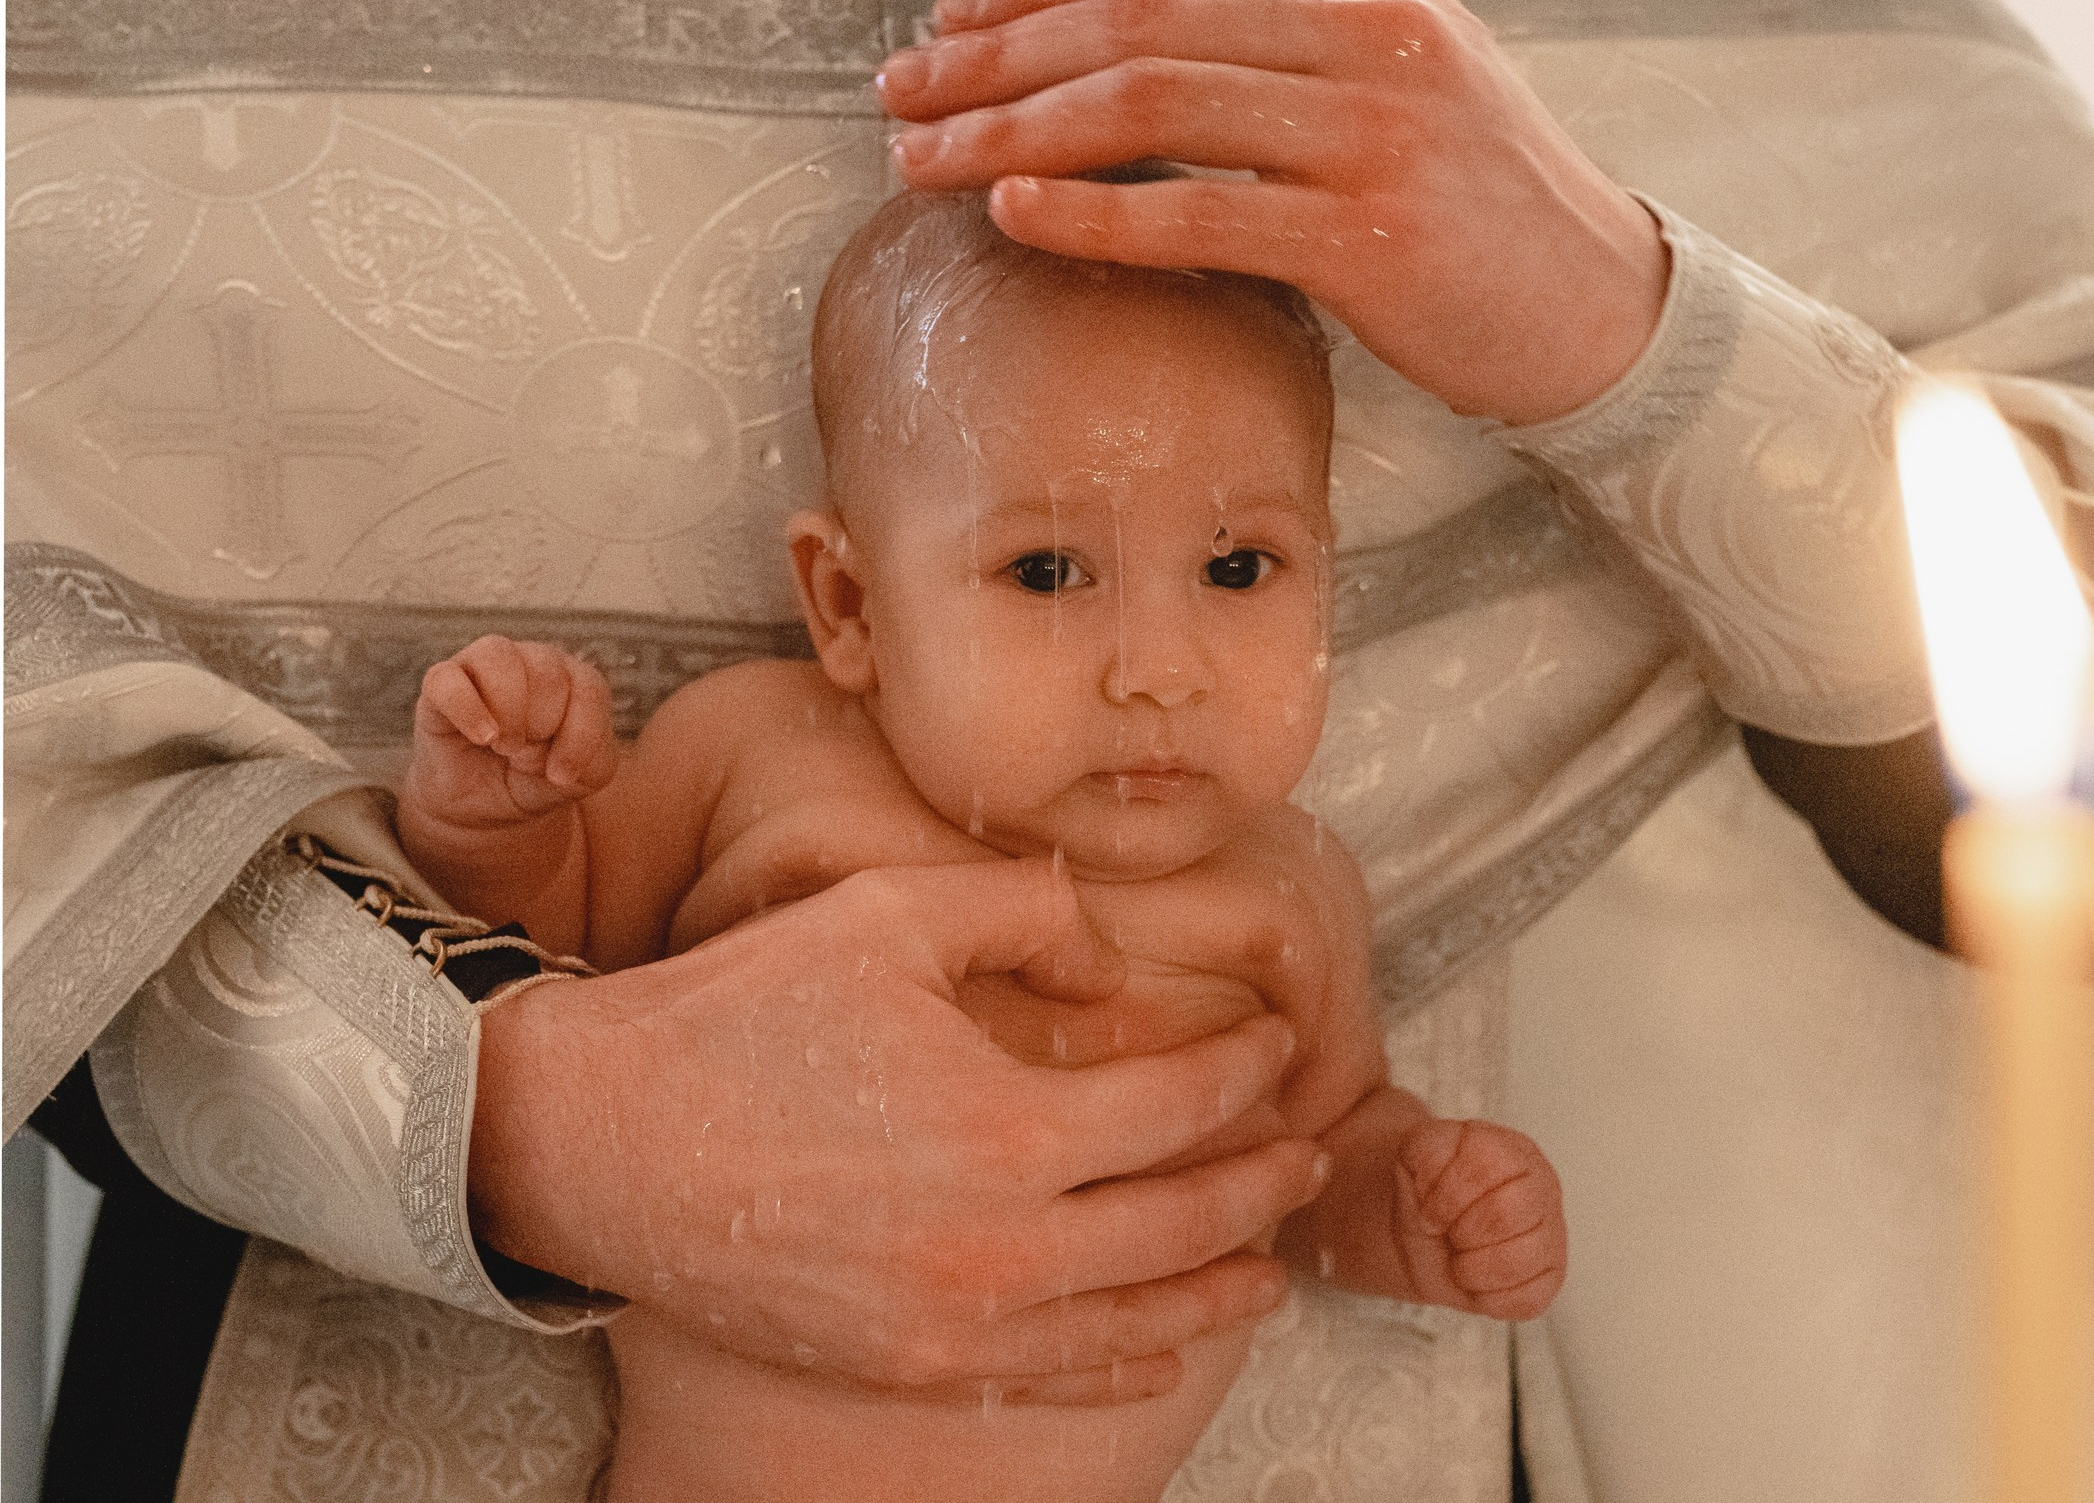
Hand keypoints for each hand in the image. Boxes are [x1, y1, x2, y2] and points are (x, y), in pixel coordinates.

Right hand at [408, 635, 616, 829]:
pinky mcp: (440, 683)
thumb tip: (552, 747)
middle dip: (542, 727)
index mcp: (574, 677)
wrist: (482, 803)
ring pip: (499, 656)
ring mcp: (483, 665)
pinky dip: (468, 710)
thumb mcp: (579, 780)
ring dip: (509, 711)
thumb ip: (588, 760)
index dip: (579, 738)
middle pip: (548, 672)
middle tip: (526, 755)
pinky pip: (448, 679)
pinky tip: (482, 738)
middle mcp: (532, 659)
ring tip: (506, 746)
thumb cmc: (535, 779)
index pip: (589, 688)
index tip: (561, 775)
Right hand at [470, 858, 1329, 1405]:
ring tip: (1273, 1259)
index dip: (1248, 1072)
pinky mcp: (905, 1365)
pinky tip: (1161, 1340)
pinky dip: (1123, 1357)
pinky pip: (1049, 1374)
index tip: (1278, 1046)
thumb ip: (1027, 913)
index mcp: (1007, 1129)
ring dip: (1220, 1285)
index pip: (1182, 1106)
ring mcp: (953, 1323)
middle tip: (1307, 1153)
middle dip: (1264, 1186)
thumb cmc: (737, 1014)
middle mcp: (999, 1248)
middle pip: (1183, 1225)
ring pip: (1134, 1316)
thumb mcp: (889, 914)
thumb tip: (1113, 958)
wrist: (593, 1138)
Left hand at [877, 0, 1670, 425]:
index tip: (948, 25)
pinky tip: (1013, 210)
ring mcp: (1377, 131)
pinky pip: (1197, 215)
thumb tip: (1117, 50)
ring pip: (1149, 108)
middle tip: (899, 93)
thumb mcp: (1403, 78)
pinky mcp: (1373, 239)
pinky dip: (1092, 213)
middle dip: (996, 58)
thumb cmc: (1480, 206)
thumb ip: (1284, 43)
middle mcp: (1375, 31)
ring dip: (1013, 131)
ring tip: (925, 161)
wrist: (1604, 310)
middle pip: (1136, 26)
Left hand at [1391, 1119, 1566, 1320]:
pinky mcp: (1552, 1277)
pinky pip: (1528, 1298)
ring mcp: (1552, 1232)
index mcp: (1511, 1149)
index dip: (1447, 1196)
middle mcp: (1542, 1186)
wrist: (1428, 1237)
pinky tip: (1479, 1282)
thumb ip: (1425, 1152)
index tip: (1429, 1212)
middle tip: (1450, 1234)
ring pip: (1520, 1259)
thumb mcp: (1414, 1157)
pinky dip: (1489, 1299)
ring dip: (1472, 1268)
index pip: (1486, 1166)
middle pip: (1506, 1214)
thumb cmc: (1429, 1196)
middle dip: (1462, 1233)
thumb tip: (1437, 1177)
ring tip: (1462, 1258)